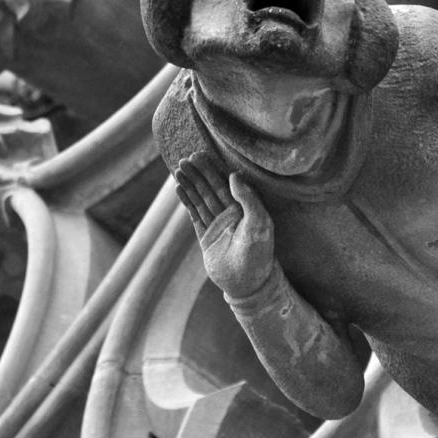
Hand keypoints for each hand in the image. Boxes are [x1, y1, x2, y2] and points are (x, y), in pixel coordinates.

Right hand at [174, 152, 275, 299]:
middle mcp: (231, 214)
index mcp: (246, 208)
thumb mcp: (259, 223)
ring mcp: (218, 225)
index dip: (213, 169)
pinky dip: (187, 202)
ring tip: (178, 169)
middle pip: (211, 188)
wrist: (248, 283)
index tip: (201, 154)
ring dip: (190, 184)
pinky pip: (195, 215)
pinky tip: (179, 189)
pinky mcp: (206, 237)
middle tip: (186, 158)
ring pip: (201, 199)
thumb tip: (234, 176)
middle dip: (199, 173)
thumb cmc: (259, 253)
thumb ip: (249, 199)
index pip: (226, 184)